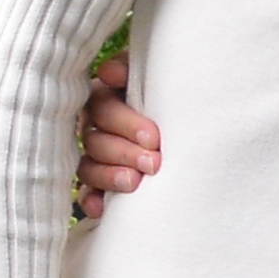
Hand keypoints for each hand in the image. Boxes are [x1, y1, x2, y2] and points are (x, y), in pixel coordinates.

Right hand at [73, 56, 159, 218]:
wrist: (191, 117)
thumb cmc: (170, 91)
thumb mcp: (156, 74)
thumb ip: (131, 69)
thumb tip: (109, 73)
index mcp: (106, 98)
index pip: (102, 108)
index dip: (124, 123)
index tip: (153, 138)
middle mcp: (96, 127)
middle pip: (96, 141)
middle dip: (124, 152)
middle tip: (154, 162)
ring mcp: (96, 156)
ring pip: (89, 167)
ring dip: (109, 176)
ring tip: (134, 182)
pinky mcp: (99, 182)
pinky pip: (87, 192)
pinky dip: (92, 200)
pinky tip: (102, 208)